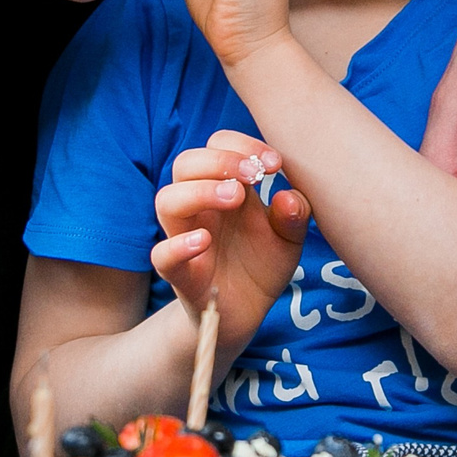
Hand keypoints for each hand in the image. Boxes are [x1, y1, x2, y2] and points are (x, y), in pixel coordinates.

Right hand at [153, 131, 312, 355]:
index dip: (242, 144)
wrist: (248, 312)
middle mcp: (199, 207)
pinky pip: (162, 255)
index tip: (275, 163)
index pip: (216, 145)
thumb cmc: (262, 263)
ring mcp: (185, 238)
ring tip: (235, 197)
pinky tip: (204, 241)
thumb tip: (288, 196)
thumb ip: (294, 215)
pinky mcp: (181, 275)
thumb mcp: (289, 237)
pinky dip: (178, 245)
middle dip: (219, 160)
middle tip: (254, 176)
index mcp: (224, 187)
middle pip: (185, 163)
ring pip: (166, 200)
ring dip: (199, 191)